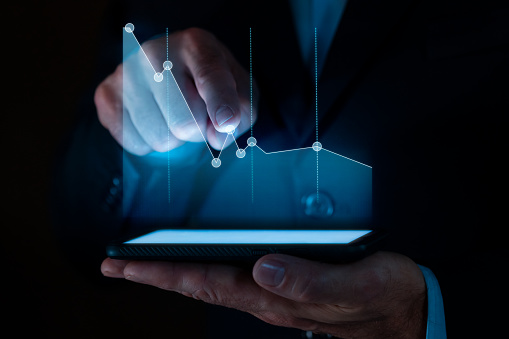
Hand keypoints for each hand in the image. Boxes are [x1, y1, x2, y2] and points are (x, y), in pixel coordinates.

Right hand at [94, 28, 255, 154]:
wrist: (169, 70)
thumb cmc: (210, 84)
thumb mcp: (240, 90)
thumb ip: (240, 112)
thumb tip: (217, 135)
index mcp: (196, 44)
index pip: (211, 78)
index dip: (222, 105)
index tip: (226, 123)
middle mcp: (155, 52)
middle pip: (185, 123)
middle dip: (198, 131)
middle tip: (195, 114)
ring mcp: (126, 72)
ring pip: (160, 138)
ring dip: (174, 138)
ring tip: (173, 114)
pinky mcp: (106, 94)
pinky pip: (135, 143)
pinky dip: (150, 142)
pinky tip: (154, 119)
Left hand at [101, 252, 426, 337]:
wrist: (406, 312)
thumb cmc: (382, 297)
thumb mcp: (353, 287)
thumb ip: (308, 280)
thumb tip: (262, 267)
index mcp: (276, 297)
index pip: (207, 283)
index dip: (164, 273)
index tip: (125, 264)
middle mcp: (267, 297)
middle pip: (199, 286)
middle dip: (155, 274)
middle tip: (117, 264)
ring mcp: (275, 294)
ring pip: (213, 282)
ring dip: (176, 272)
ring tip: (147, 262)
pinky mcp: (287, 285)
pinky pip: (235, 278)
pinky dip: (207, 269)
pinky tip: (202, 260)